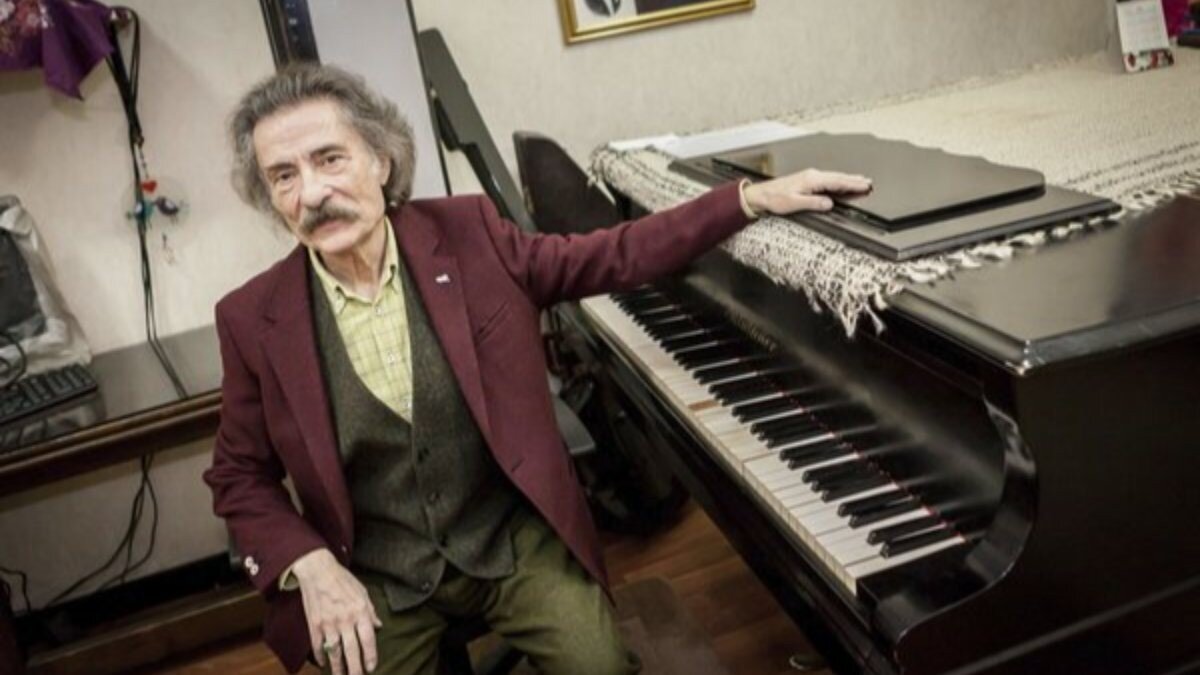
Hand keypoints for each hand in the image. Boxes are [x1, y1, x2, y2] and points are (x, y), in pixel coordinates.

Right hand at [292, 548, 382, 674]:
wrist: (318, 570)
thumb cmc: (343, 579)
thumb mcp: (363, 592)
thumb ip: (371, 611)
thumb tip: (378, 626)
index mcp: (360, 611)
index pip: (368, 639)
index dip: (370, 656)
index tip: (371, 668)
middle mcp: (345, 620)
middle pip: (352, 650)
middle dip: (355, 669)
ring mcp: (329, 623)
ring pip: (334, 652)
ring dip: (338, 668)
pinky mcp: (314, 624)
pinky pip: (318, 646)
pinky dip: (320, 657)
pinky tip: (323, 664)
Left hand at [743, 169, 871, 215]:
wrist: (761, 194)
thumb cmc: (774, 199)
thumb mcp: (794, 203)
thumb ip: (813, 203)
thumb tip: (829, 203)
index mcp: (811, 180)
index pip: (837, 181)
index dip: (852, 184)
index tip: (864, 185)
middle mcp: (812, 176)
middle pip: (838, 177)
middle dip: (854, 179)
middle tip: (868, 182)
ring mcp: (810, 177)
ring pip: (834, 177)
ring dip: (847, 179)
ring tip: (860, 180)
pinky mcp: (807, 180)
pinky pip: (827, 179)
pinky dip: (838, 180)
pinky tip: (841, 182)